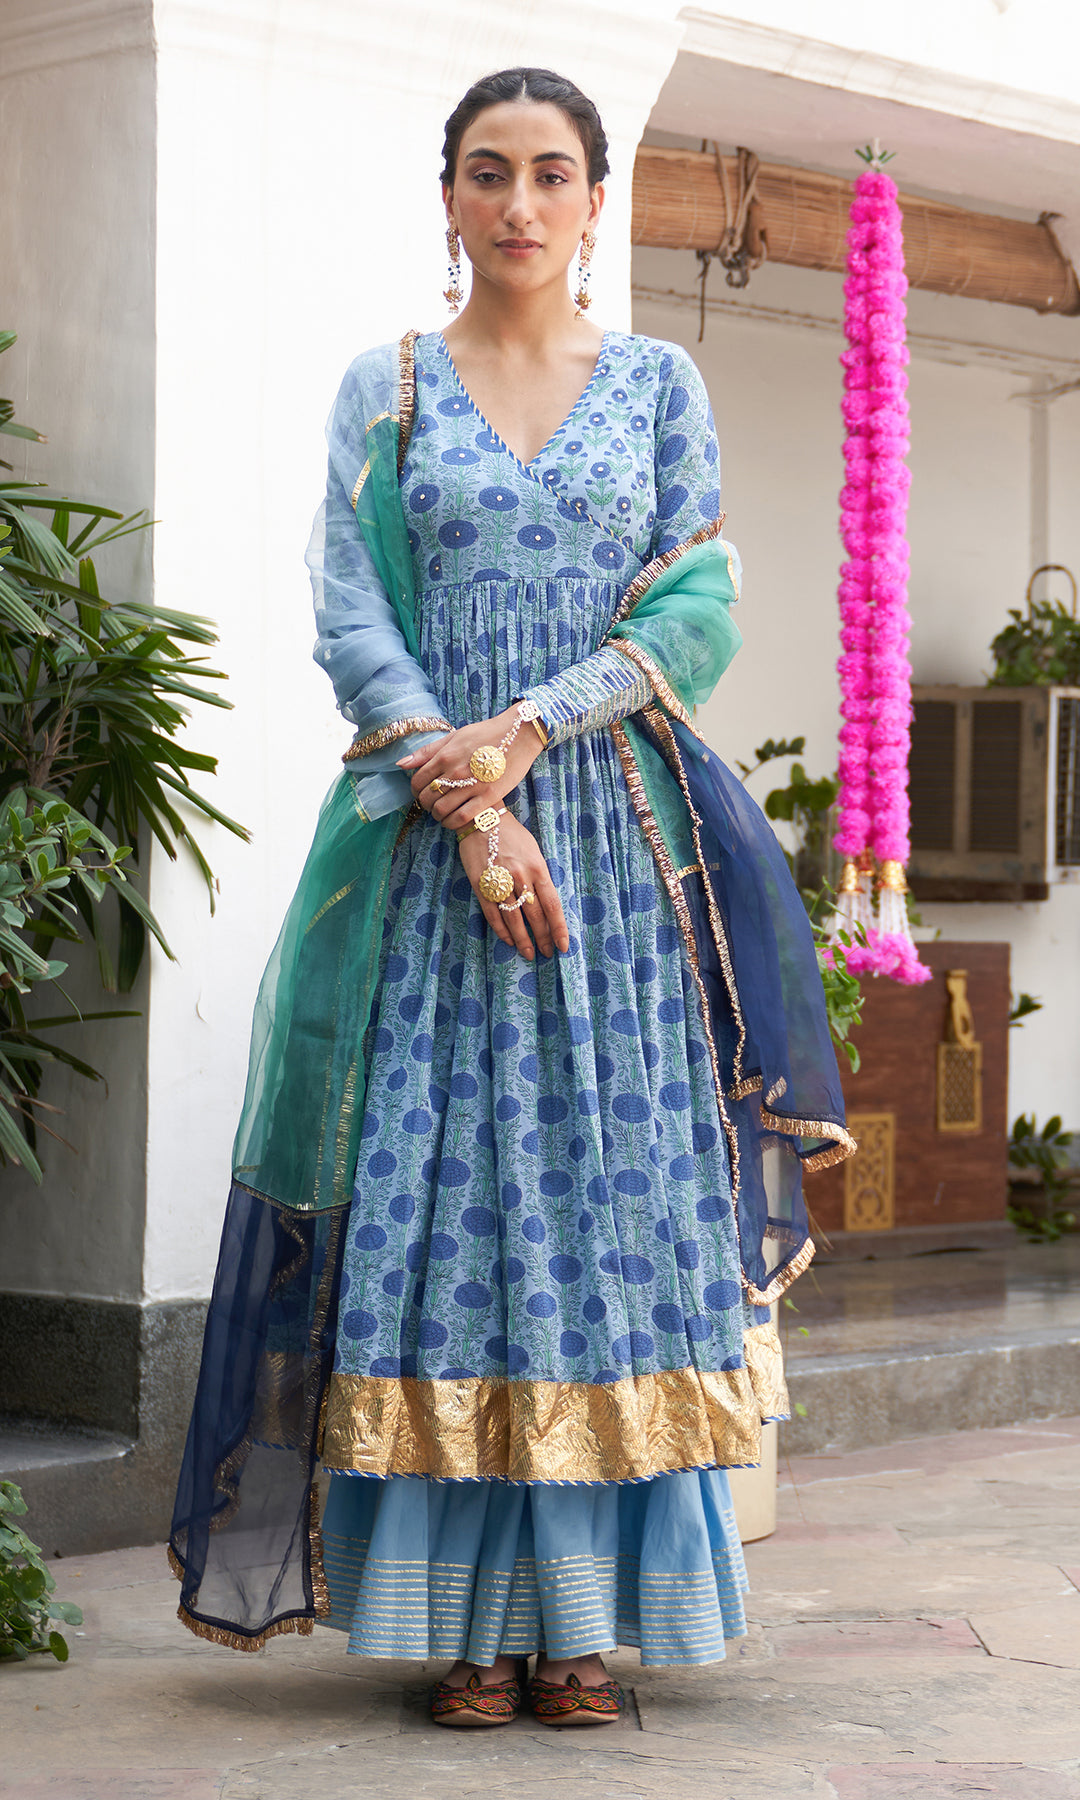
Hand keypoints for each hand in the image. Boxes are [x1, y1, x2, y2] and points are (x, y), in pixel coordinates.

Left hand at [397, 707, 543, 830]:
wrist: (519, 736)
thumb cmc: (486, 734)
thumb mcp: (454, 737)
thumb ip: (427, 751)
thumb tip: (401, 764)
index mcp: (445, 756)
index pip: (417, 781)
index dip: (415, 791)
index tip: (421, 792)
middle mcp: (455, 772)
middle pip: (427, 798)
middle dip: (425, 805)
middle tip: (432, 804)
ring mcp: (471, 786)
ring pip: (442, 810)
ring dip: (438, 816)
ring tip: (443, 812)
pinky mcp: (487, 797)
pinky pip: (462, 818)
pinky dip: (452, 823)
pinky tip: (454, 819)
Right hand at [457, 813, 568, 960]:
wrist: (482, 820)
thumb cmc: (512, 835)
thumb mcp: (534, 852)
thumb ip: (540, 877)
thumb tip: (546, 903)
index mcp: (538, 868)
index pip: (552, 905)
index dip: (558, 928)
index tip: (563, 945)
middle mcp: (521, 877)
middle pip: (535, 916)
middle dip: (542, 938)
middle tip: (546, 953)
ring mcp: (500, 882)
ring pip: (514, 919)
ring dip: (523, 940)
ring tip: (528, 953)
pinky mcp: (481, 885)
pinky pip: (493, 914)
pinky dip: (501, 930)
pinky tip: (509, 940)